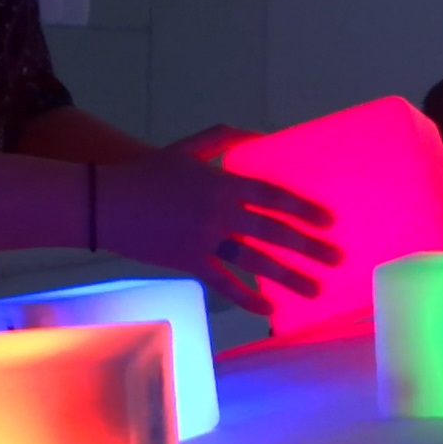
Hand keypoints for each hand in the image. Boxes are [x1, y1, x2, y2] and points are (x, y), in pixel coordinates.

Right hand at [96, 125, 342, 314]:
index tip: (329, 222)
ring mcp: (207, 240)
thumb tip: (261, 135)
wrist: (105, 203)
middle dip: (309, 246)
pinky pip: (224, 283)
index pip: (273, 197)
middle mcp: (221, 213)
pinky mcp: (191, 262)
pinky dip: (247, 297)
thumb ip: (224, 139)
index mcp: (224, 184)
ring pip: (256, 261)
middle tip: (337, 258)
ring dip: (288, 276)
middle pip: (273, 232)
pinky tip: (269, 308)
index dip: (302, 209)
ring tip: (315, 288)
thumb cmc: (149, 173)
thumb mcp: (188, 148)